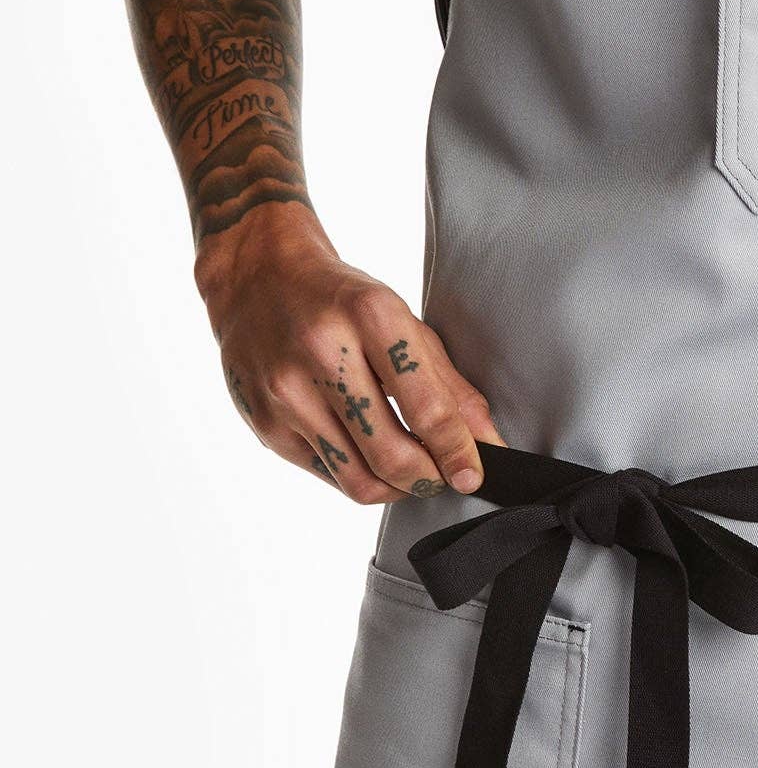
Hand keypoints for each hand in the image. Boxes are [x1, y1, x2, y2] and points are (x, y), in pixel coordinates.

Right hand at [199, 207, 501, 502]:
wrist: (257, 278)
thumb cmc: (341, 301)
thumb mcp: (403, 323)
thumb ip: (449, 386)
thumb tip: (489, 445)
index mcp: (369, 316)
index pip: (426, 405)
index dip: (456, 451)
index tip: (473, 475)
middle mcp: (322, 351)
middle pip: (390, 453)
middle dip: (428, 480)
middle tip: (443, 478)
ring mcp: (286, 391)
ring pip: (357, 477)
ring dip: (396, 489)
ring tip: (412, 474)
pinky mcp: (264, 422)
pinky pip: (327, 474)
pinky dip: (359, 477)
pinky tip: (368, 457)